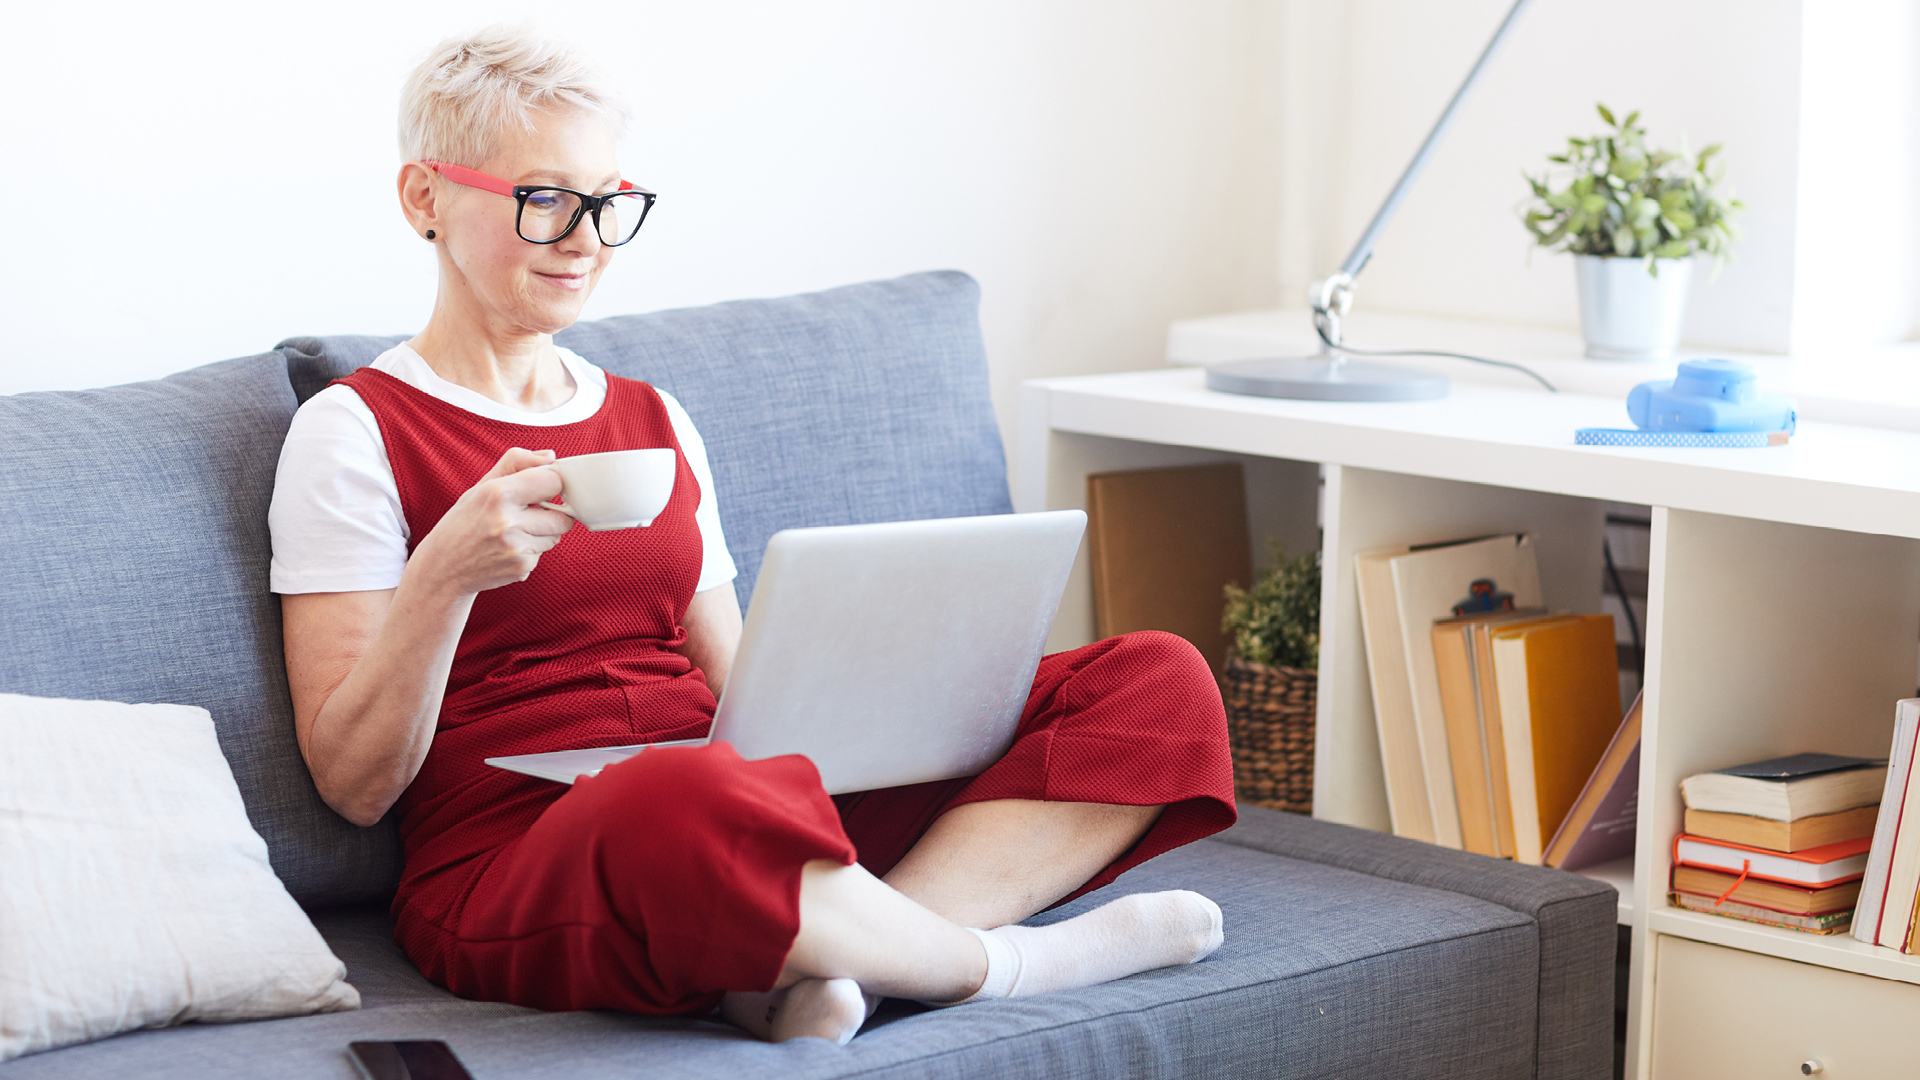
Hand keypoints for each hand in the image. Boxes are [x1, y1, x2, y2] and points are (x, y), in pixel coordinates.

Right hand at [409, 448, 574, 596]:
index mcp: (497, 494)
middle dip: (550, 513)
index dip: (549, 484)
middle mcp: (508, 522)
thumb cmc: (461, 524)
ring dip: (541, 532)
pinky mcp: (521, 568)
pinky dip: (530, 550)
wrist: (442, 570)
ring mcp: (516, 548)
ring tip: (513, 532)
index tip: (539, 489)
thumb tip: (550, 457)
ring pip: (556, 535)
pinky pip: (543, 553)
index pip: (553, 482)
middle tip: (526, 514)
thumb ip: (516, 463)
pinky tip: (507, 549)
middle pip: (563, 516)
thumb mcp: (480, 486)